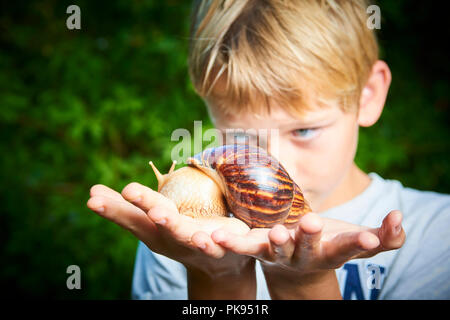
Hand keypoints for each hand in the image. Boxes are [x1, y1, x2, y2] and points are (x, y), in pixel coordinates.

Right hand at [86, 183, 251, 277]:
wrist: (221, 263)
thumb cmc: (181, 235)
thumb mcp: (152, 220)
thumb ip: (126, 208)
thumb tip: (91, 191)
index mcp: (157, 229)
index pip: (134, 216)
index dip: (115, 208)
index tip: (93, 198)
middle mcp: (175, 239)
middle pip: (161, 223)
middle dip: (147, 208)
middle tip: (131, 192)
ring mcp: (201, 245)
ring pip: (189, 237)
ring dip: (177, 228)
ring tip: (162, 215)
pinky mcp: (227, 248)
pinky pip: (226, 246)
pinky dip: (220, 243)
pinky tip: (215, 237)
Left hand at [210, 210, 404, 275]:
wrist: (297, 263)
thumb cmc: (328, 244)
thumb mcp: (354, 240)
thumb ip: (382, 236)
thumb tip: (400, 218)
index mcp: (330, 252)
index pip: (348, 248)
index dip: (360, 243)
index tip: (371, 238)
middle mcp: (304, 256)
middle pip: (306, 248)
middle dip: (308, 237)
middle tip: (310, 223)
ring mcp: (278, 254)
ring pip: (272, 250)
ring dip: (269, 243)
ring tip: (271, 234)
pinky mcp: (256, 248)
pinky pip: (241, 246)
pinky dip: (229, 243)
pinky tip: (216, 237)